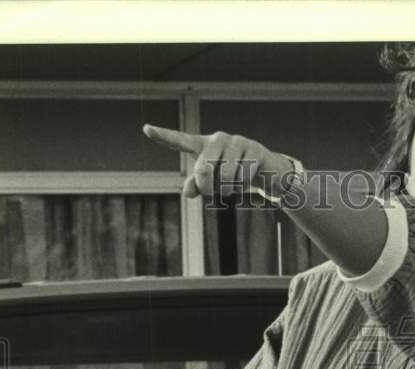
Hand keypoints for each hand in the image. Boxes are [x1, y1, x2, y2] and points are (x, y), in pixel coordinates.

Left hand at [143, 124, 292, 200]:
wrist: (267, 172)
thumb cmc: (235, 176)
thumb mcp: (215, 182)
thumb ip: (197, 186)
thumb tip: (187, 192)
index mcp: (205, 146)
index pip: (181, 140)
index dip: (163, 136)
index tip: (146, 129)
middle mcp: (219, 139)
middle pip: (203, 169)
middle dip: (207, 188)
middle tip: (212, 194)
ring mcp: (238, 142)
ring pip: (225, 176)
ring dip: (228, 190)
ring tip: (234, 186)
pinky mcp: (255, 149)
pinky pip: (243, 177)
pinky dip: (244, 187)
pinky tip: (249, 182)